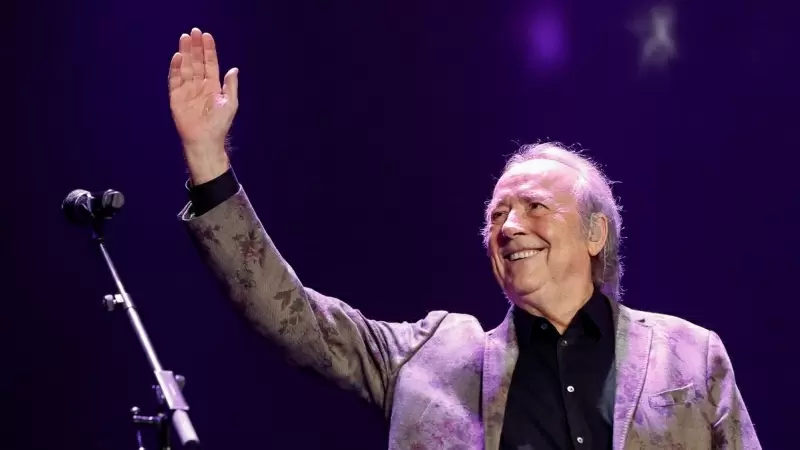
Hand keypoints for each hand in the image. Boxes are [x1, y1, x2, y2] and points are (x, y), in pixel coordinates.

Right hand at [169, 28, 238, 183]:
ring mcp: (187, 90)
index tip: (207, 36)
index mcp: (212, 86)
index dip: (208, 50)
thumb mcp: (230, 103)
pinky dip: (175, 68)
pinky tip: (178, 57)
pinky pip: (175, 80)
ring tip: (185, 39)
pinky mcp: (176, 97)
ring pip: (185, 67)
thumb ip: (230, 85)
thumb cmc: (219, 125)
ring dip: (185, 53)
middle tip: (194, 32)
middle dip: (195, 47)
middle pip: (196, 62)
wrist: (205, 141)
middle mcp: (199, 85)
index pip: (210, 63)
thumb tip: (234, 69)